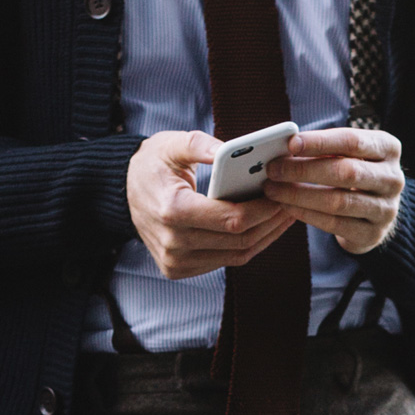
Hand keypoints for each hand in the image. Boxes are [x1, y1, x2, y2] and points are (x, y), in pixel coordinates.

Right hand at [126, 131, 299, 280]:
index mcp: (171, 210)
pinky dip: (248, 245)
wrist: (123, 192)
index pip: (231, 219)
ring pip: (236, 255)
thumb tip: (230, 149)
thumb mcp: (171, 144)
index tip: (282, 192)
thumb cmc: (152, 165)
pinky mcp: (178, 269)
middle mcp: (173, 243)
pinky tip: (263, 226)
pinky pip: (225, 261)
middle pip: (239, 240)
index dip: (263, 209)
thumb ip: (200, 144)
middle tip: (291, 201)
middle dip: (270, 221)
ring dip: (265, 236)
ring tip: (283, 214)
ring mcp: (175, 261)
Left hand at [263, 126, 403, 254]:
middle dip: (304, 170)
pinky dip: (307, 214)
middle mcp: (393, 178)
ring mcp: (386, 209)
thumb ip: (326, 147)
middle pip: (346, 172)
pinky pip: (335, 224)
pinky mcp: (373, 233)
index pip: (352, 141)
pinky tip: (287, 207)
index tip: (291, 143)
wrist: (377, 212)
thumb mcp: (350, 154)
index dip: (320, 142)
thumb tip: (286, 144)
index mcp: (388, 148)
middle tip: (274, 169)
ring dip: (299, 195)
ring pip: (338, 201)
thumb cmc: (356, 173)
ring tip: (273, 189)